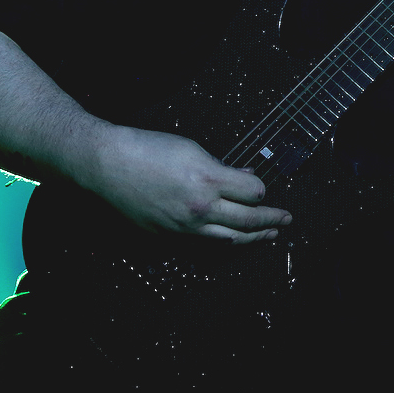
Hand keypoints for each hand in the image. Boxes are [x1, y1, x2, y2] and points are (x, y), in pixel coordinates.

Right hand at [82, 124, 291, 242]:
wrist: (106, 165)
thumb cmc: (147, 149)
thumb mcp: (192, 149)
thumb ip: (223, 168)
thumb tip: (246, 177)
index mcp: (208, 180)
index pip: (253, 193)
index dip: (261, 190)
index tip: (262, 187)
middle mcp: (200, 207)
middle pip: (248, 220)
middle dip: (271, 219)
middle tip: (287, 219)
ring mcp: (184, 226)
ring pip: (230, 239)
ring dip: (255, 237)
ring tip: (270, 235)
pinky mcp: (169, 237)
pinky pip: (205, 244)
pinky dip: (225, 242)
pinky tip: (235, 239)